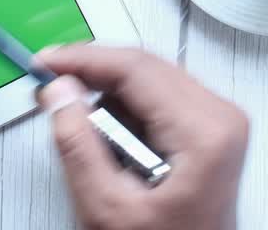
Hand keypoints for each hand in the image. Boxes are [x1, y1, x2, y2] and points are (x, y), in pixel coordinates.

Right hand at [36, 46, 248, 229]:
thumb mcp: (108, 208)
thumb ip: (78, 145)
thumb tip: (60, 93)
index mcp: (204, 134)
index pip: (135, 69)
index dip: (83, 60)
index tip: (47, 63)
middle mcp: (221, 118)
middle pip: (145, 66)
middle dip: (93, 74)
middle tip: (52, 86)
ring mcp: (219, 122)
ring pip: (150, 78)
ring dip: (111, 98)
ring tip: (91, 138)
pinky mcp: (210, 129)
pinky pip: (160, 97)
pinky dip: (128, 111)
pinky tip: (114, 143)